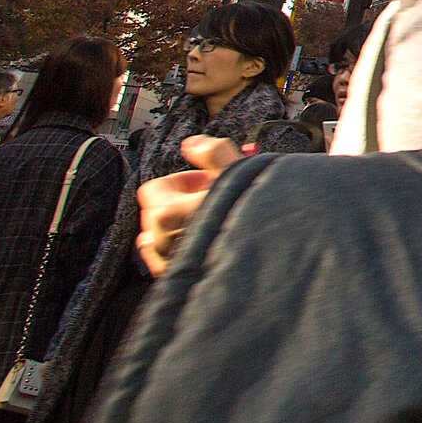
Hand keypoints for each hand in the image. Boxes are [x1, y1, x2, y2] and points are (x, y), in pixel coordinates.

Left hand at [135, 135, 243, 274]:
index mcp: (169, 211)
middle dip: (178, 203)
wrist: (269, 254)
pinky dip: (173, 251)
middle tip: (210, 200)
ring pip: (159, 238)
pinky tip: (195, 245)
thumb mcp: (238, 171)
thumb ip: (212, 152)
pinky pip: (162, 262)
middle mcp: (163, 239)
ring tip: (208, 222)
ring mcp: (169, 261)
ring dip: (177, 226)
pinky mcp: (180, 278)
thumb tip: (191, 144)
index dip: (179, 180)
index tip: (203, 182)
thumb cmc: (253, 214)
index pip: (152, 190)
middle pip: (154, 212)